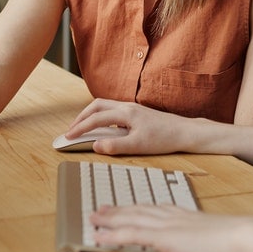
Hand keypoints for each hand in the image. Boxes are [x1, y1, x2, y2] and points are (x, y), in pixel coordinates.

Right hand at [65, 99, 196, 155]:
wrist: (184, 132)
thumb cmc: (164, 139)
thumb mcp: (138, 146)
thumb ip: (115, 146)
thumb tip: (95, 145)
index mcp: (126, 113)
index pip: (96, 118)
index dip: (80, 128)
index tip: (68, 137)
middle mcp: (127, 106)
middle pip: (96, 105)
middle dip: (81, 117)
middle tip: (71, 130)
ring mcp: (132, 108)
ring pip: (104, 106)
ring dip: (91, 115)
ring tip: (83, 128)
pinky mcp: (137, 112)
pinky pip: (112, 110)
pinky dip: (101, 116)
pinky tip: (103, 128)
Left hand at [91, 205, 249, 251]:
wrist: (243, 237)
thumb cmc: (238, 242)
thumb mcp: (219, 238)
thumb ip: (208, 238)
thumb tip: (210, 245)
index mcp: (186, 216)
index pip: (155, 209)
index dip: (137, 208)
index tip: (126, 207)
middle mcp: (173, 217)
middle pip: (139, 210)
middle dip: (118, 210)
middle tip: (100, 209)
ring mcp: (168, 226)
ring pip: (130, 219)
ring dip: (109, 219)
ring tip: (93, 218)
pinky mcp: (165, 238)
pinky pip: (131, 235)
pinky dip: (113, 235)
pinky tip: (99, 237)